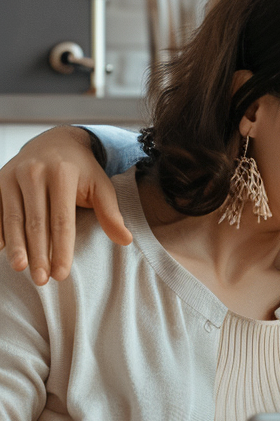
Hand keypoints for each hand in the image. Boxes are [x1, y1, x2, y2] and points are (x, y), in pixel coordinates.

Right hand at [0, 126, 131, 284]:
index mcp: (62, 175)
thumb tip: (126, 240)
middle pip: (36, 222)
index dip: (62, 249)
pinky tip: (1, 250)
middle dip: (38, 253)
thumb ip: (111, 213)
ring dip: (16, 246)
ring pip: (14, 218)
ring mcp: (12, 175)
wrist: (55, 141)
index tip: (62, 274)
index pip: (62, 220)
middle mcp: (33, 172)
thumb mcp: (102, 186)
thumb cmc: (83, 170)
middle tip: (42, 280)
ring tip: (21, 268)